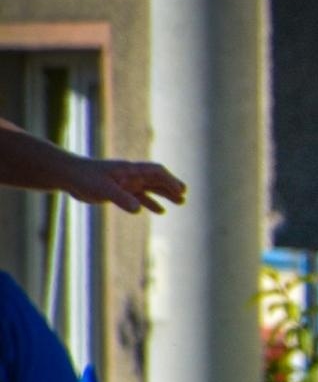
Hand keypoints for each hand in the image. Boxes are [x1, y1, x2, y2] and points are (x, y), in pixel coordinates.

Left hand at [68, 158, 186, 213]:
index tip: (180, 190)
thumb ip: (121, 198)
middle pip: (157, 179)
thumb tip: (138, 209)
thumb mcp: (103, 189)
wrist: (69, 176)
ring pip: (151, 188)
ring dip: (165, 195)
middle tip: (184, 197)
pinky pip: (141, 197)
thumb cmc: (85, 178)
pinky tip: (161, 211)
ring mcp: (127, 183)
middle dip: (171, 187)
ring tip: (180, 203)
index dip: (169, 180)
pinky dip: (151, 203)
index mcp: (130, 170)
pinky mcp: (120, 191)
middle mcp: (131, 175)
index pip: (155, 172)